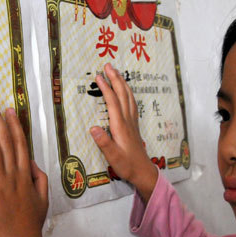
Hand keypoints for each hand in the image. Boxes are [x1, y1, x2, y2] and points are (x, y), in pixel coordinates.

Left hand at [0, 95, 48, 236]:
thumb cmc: (29, 225)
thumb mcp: (42, 199)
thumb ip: (39, 178)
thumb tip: (32, 162)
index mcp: (26, 175)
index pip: (20, 144)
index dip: (14, 125)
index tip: (8, 108)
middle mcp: (14, 175)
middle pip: (5, 141)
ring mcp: (0, 185)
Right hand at [90, 63, 157, 201]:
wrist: (143, 171)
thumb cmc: (126, 165)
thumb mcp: (112, 156)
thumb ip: (103, 142)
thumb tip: (92, 128)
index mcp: (120, 126)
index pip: (112, 102)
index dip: (106, 88)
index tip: (98, 76)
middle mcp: (127, 120)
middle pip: (122, 94)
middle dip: (115, 78)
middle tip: (107, 65)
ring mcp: (132, 121)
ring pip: (129, 97)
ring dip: (122, 82)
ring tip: (115, 72)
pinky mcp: (133, 124)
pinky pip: (131, 102)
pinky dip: (127, 92)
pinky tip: (125, 89)